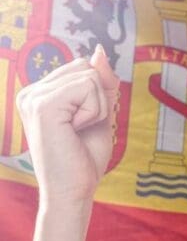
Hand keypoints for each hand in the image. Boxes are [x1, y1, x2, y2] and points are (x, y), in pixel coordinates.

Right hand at [16, 45, 119, 208]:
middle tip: (81, 129)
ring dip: (98, 107)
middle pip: (87, 68)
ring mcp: (33, 96)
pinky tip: (76, 130)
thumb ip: (101, 81)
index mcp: (39, 93)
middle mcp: (30, 92)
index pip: (83, 67)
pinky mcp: (42, 104)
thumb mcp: (100, 111)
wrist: (74, 191)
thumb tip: (100, 50)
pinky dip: (95, 111)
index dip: (97, 94)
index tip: (81, 124)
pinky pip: (89, 87)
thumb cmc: (85, 157)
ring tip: (77, 131)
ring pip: (90, 77)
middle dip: (99, 99)